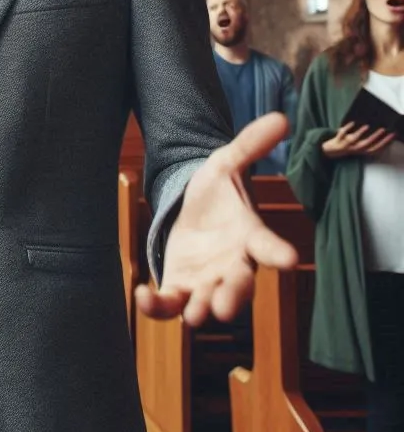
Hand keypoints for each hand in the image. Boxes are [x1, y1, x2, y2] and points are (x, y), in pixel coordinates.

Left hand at [134, 113, 298, 327]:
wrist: (192, 212)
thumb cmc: (217, 192)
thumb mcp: (226, 163)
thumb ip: (250, 144)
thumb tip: (281, 116)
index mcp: (248, 236)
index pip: (267, 245)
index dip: (277, 252)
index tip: (289, 259)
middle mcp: (232, 266)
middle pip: (239, 287)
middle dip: (233, 298)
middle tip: (224, 306)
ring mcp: (206, 281)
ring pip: (206, 303)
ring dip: (200, 310)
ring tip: (194, 315)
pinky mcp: (179, 288)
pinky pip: (170, 305)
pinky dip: (157, 306)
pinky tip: (142, 294)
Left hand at [321, 121, 396, 159]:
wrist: (329, 151)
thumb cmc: (347, 146)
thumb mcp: (358, 145)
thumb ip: (366, 140)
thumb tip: (376, 127)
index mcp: (362, 151)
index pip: (376, 148)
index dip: (385, 143)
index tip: (393, 135)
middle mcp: (355, 149)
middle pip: (367, 144)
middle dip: (376, 137)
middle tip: (384, 129)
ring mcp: (346, 145)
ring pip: (354, 140)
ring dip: (361, 133)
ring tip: (367, 126)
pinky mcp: (337, 141)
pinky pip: (342, 134)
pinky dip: (347, 128)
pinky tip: (352, 122)